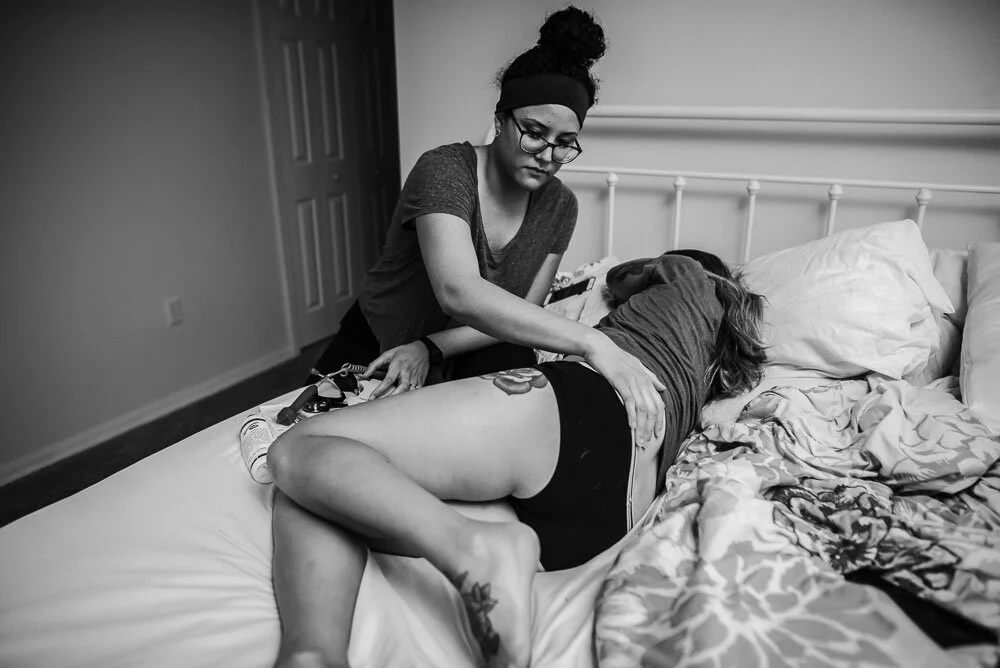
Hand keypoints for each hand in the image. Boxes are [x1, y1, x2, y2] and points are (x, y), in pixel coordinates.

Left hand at [364, 341, 430, 399]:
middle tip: (382, 404)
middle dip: (392, 398)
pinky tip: (402, 401)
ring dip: (400, 399)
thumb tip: (365, 374)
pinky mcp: (421, 381)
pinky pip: (415, 392)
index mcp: (398, 365)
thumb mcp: (388, 354)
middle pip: (401, 388)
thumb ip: (375, 364)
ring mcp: (415, 377)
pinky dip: (409, 398)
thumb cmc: (405, 351)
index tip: (372, 397)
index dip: (380, 390)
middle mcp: (407, 372)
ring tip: (391, 405)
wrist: (422, 349)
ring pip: (409, 392)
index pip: (388, 380)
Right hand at [583, 332, 665, 448]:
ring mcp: (633, 382)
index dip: (659, 421)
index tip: (656, 435)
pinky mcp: (621, 382)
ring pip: (643, 409)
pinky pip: (630, 402)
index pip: (658, 405)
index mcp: (647, 379)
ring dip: (642, 427)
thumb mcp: (636, 366)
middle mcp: (643, 381)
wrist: (599, 346)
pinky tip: (631, 427)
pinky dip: (632, 416)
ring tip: (639, 441)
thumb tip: (663, 387)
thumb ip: (650, 377)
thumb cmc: (615, 357)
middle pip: (653, 410)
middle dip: (650, 429)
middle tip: (645, 444)